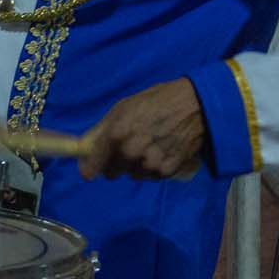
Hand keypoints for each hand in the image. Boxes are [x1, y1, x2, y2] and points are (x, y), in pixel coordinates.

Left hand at [77, 78, 208, 181]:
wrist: (195, 105)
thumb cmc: (156, 101)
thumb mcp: (123, 108)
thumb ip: (101, 130)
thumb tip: (83, 148)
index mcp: (116, 134)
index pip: (92, 168)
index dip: (90, 167)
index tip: (91, 168)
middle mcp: (130, 152)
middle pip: (112, 173)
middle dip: (116, 162)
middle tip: (129, 146)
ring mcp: (149, 164)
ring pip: (132, 175)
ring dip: (136, 165)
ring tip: (149, 146)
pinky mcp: (166, 171)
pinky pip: (150, 177)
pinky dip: (153, 168)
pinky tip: (162, 151)